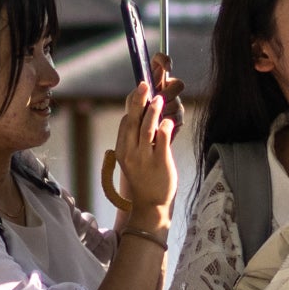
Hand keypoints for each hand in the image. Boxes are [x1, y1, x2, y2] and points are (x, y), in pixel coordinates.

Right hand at [102, 62, 181, 223]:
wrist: (150, 204)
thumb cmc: (143, 179)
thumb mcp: (133, 159)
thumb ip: (136, 140)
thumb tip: (143, 116)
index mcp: (121, 151)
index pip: (125, 123)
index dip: (132, 107)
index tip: (140, 92)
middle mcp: (130, 153)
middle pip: (133, 121)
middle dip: (138, 101)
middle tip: (144, 85)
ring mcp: (144, 158)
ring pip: (146, 128)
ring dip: (152, 111)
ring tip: (159, 98)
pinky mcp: (160, 162)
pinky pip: (161, 140)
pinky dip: (164, 127)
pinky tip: (168, 120)